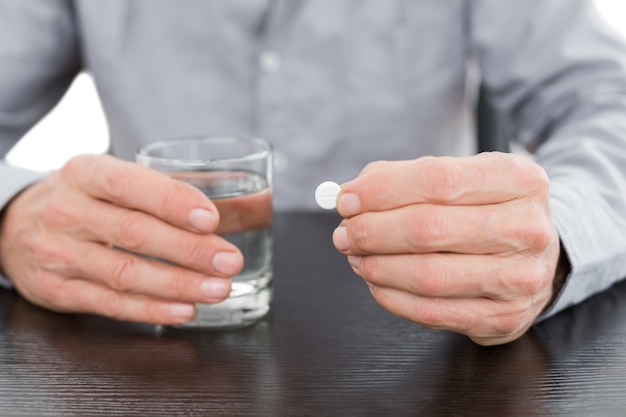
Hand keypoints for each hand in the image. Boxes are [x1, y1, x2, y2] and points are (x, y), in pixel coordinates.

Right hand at [0, 154, 243, 324]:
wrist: (14, 226)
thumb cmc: (83, 200)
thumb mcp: (112, 180)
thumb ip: (169, 191)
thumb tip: (248, 208)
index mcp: (85, 173)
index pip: (129, 184)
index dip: (172, 202)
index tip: (211, 219)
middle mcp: (67, 212)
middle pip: (134, 233)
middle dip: (189, 250)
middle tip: (229, 261)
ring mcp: (59, 254)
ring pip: (126, 274)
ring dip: (179, 284)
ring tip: (219, 289)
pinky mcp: (58, 291)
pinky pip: (111, 304)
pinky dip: (153, 310)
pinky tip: (185, 309)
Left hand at [332, 152, 560, 344]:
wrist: (539, 255)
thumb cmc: (487, 211)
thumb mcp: (459, 177)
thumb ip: (403, 179)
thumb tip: (352, 196)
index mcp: (518, 179)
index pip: (437, 180)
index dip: (381, 191)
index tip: (347, 200)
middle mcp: (526, 228)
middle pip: (428, 229)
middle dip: (371, 232)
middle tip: (346, 233)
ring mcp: (520, 278)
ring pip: (428, 275)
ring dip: (378, 267)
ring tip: (358, 257)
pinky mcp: (503, 318)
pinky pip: (432, 311)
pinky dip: (392, 298)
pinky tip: (378, 282)